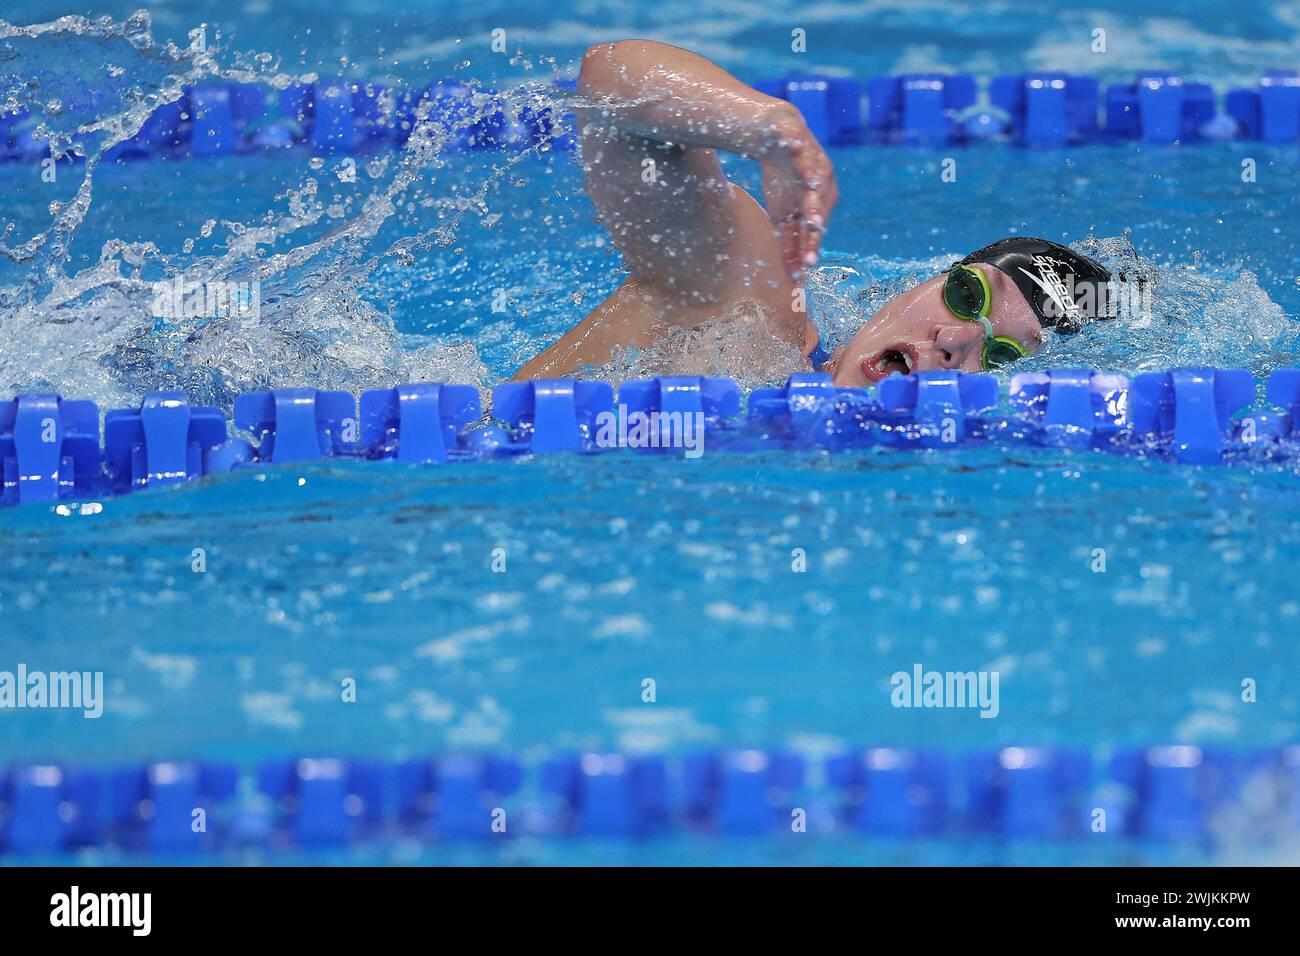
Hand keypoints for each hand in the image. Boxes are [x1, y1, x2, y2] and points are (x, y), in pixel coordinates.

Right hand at [759, 105, 838, 283]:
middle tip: (813, 242)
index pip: (812, 230)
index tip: (803, 270)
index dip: (807, 247)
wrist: (775, 138)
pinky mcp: (796, 138)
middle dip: (814, 221)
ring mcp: (810, 160)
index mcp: (818, 204)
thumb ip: (790, 243)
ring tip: (812, 198)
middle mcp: (819, 183)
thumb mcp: (783, 216)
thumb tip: (794, 276)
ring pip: (813, 176)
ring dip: (812, 187)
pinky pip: (797, 143)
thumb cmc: (783, 181)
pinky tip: (795, 148)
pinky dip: (796, 146)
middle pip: (817, 206)